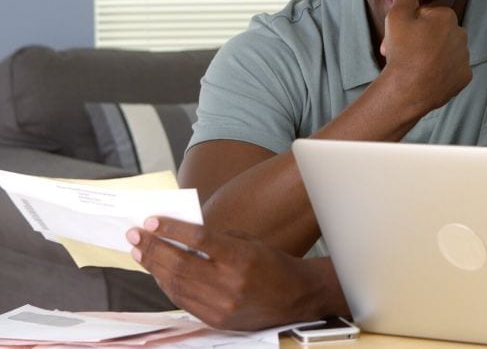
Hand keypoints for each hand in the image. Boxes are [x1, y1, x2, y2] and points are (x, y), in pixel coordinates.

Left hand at [126, 216, 345, 330]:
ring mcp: (221, 305)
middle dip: (153, 247)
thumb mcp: (247, 243)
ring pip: (176, 284)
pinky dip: (167, 285)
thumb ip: (214, 240)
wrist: (295, 297)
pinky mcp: (216, 320)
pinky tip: (158, 272)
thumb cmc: (271, 264)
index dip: (171, 230)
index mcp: (241, 257)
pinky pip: (183, 301)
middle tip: (135, 235)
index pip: (198, 239)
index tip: (151, 221)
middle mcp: (230, 283)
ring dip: (154, 266)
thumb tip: (177, 235)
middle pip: (180, 264)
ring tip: (140, 252)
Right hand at [379, 0, 471, 111]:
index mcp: (447, 17)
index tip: (397, 36)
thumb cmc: (403, 51)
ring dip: (429, 55)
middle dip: (419, 40)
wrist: (409, 89)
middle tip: (401, 52)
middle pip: (435, 33)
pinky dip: (439, 72)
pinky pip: (450, 70)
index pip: (426, 15)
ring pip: (443, 51)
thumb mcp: (396, 15)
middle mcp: (461, 34)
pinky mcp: (464, 77)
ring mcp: (464, 57)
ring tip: (412, 65)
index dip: (409, 24)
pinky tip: (425, 76)